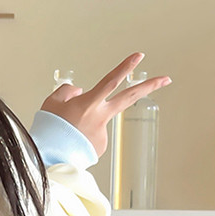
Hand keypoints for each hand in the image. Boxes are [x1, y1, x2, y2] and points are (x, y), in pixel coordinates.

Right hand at [40, 53, 171, 158]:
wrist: (48, 159)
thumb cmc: (49, 132)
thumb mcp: (51, 104)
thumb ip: (67, 92)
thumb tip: (78, 90)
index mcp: (89, 103)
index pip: (112, 81)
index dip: (126, 67)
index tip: (139, 56)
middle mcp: (100, 117)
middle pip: (129, 98)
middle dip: (149, 86)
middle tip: (166, 79)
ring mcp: (102, 133)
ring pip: (99, 120)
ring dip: (86, 123)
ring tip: (68, 132)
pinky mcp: (100, 147)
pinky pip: (93, 136)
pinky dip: (83, 137)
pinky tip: (73, 141)